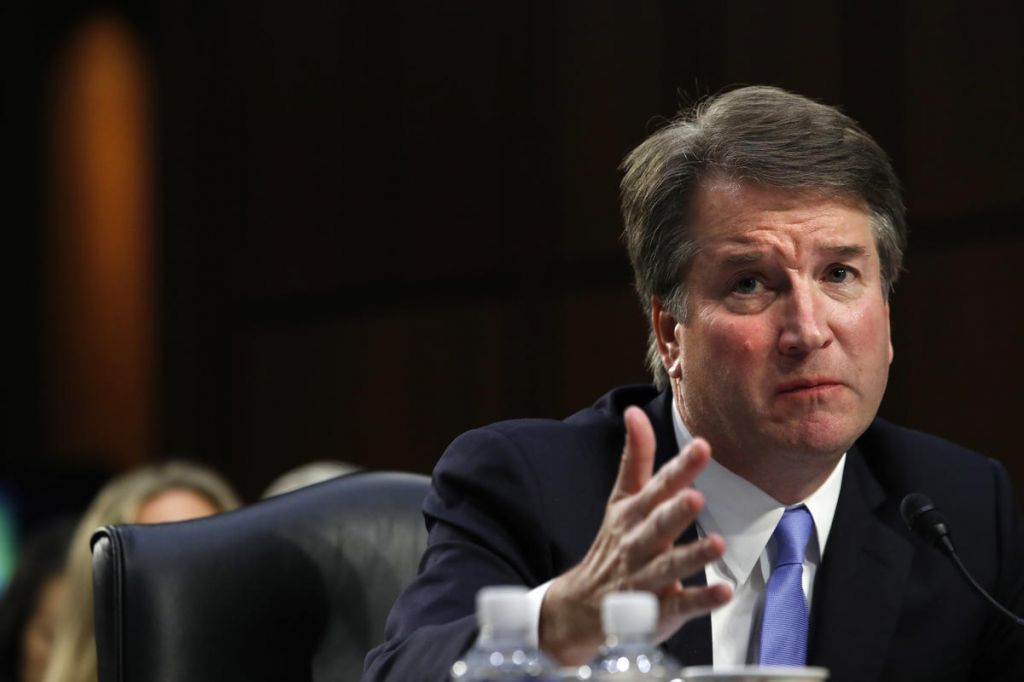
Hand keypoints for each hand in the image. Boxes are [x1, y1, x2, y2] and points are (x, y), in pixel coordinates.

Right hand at [538, 406, 731, 663]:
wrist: (582, 606)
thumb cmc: (613, 545)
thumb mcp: (621, 499)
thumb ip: (636, 457)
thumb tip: (634, 411)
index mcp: (633, 513)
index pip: (657, 486)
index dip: (679, 468)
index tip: (702, 446)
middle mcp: (638, 543)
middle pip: (657, 525)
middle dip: (674, 511)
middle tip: (695, 496)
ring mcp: (645, 578)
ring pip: (668, 566)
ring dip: (691, 555)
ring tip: (716, 544)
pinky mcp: (656, 611)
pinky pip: (679, 606)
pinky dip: (701, 600)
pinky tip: (723, 592)